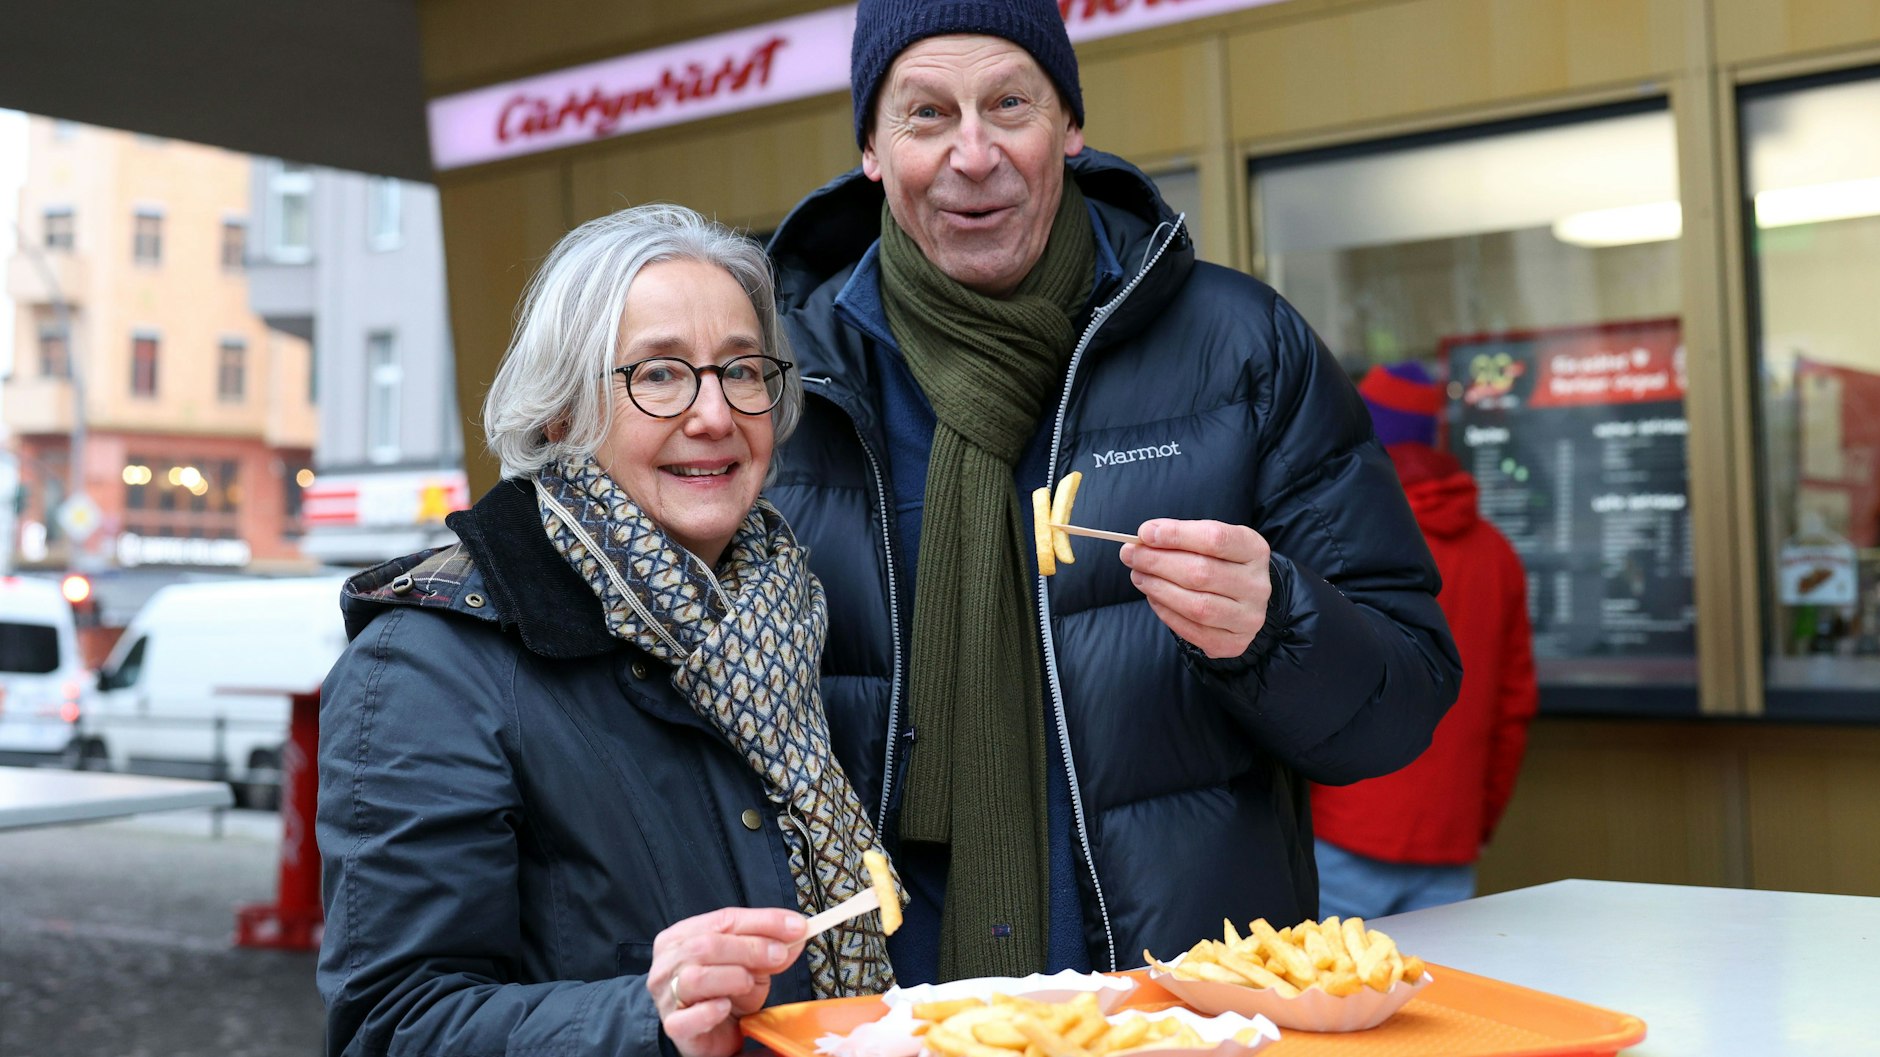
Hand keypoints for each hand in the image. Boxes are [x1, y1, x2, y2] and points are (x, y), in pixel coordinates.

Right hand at [650, 907, 807, 1056]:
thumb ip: (770, 948)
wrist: (712, 1033)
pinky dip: (710, 1011)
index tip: (796, 927)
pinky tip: (725, 1007)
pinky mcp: (673, 1026)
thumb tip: (795, 933)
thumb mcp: (752, 965)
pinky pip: (687, 1018)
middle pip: (706, 945)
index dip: (763, 921)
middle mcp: (669, 962)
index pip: (724, 919)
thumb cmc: (727, 992)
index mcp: (683, 936)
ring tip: (748, 984)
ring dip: (733, 978)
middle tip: (779, 955)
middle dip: (751, 948)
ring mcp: (665, 995)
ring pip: (696, 977)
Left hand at [1120, 519, 1271, 658]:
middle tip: (1131, 555)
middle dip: (1158, 563)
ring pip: (1196, 605)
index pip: (1215, 539)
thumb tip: (1145, 535)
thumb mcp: (1210, 541)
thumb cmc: (1221, 564)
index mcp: (1254, 550)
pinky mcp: (1233, 643)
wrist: (1245, 600)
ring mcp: (1248, 618)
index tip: (1145, 533)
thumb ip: (1181, 536)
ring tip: (1139, 576)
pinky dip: (1166, 612)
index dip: (1177, 535)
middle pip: (1201, 573)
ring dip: (1158, 589)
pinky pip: (1192, 631)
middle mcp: (1257, 586)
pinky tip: (1153, 597)